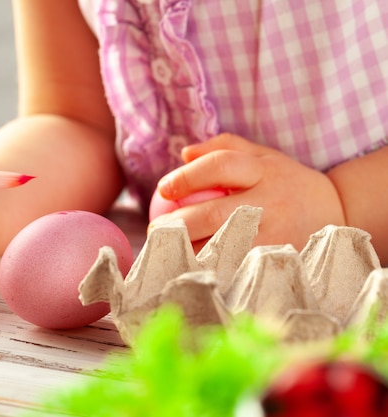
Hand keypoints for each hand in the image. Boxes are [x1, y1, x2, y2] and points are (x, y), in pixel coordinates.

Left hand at [154, 133, 345, 251]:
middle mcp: (268, 202)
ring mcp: (273, 234)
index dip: (186, 177)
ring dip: (188, 250)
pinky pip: (233, 266)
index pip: (218, 166)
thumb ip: (224, 147)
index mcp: (263, 170)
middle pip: (212, 214)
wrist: (337, 210)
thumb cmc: (287, 181)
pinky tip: (191, 266)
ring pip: (220, 246)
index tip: (164, 189)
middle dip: (177, 223)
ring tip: (168, 250)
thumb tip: (184, 153)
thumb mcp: (263, 155)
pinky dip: (209, 267)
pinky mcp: (274, 258)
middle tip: (156, 229)